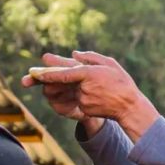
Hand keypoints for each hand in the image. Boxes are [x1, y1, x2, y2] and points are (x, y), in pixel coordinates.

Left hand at [22, 51, 159, 141]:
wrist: (129, 107)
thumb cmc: (122, 83)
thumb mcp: (110, 64)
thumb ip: (91, 57)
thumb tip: (74, 54)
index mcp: (89, 74)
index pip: (64, 73)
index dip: (48, 73)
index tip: (35, 71)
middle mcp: (84, 88)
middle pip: (66, 82)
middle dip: (57, 79)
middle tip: (46, 76)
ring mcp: (83, 100)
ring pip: (73, 91)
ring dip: (79, 87)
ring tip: (98, 88)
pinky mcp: (84, 109)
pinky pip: (78, 100)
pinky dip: (84, 96)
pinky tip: (98, 96)